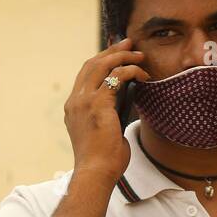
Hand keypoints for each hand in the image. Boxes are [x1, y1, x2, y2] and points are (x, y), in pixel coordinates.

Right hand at [64, 37, 148, 183]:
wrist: (95, 172)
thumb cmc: (103, 160)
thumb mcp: (104, 132)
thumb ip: (110, 115)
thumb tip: (126, 103)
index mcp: (74, 107)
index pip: (85, 75)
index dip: (101, 60)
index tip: (116, 52)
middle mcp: (75, 101)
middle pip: (91, 64)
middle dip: (112, 51)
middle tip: (129, 44)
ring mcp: (84, 101)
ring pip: (101, 65)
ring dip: (122, 56)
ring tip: (139, 55)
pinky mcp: (97, 104)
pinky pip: (115, 77)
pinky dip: (130, 71)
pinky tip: (143, 75)